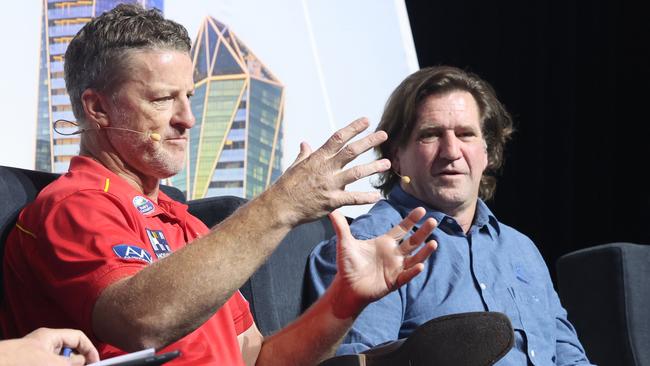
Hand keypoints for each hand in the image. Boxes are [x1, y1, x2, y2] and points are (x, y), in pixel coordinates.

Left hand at [0, 328, 99, 365]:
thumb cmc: (19, 361)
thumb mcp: (54, 362)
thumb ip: (72, 362)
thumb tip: (82, 362)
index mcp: (51, 336)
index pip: (78, 337)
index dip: (89, 349)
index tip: (95, 363)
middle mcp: (43, 344)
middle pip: (68, 352)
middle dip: (76, 362)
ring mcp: (35, 356)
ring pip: (58, 361)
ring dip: (64, 365)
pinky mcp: (30, 363)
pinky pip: (49, 364)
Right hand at [271, 118, 388, 224]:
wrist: (280, 207)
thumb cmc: (286, 186)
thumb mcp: (295, 167)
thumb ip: (304, 155)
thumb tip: (305, 143)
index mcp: (317, 158)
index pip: (338, 138)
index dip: (353, 128)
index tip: (366, 121)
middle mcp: (326, 169)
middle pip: (351, 152)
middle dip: (368, 141)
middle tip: (383, 135)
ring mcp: (330, 185)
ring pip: (356, 173)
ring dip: (373, 168)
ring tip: (387, 163)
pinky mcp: (332, 201)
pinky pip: (353, 199)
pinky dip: (366, 198)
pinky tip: (377, 196)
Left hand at [328, 207, 437, 317]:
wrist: (346, 287)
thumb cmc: (347, 266)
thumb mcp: (345, 244)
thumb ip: (341, 227)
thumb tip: (332, 210)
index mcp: (385, 243)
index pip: (402, 229)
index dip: (411, 219)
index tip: (421, 209)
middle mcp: (393, 254)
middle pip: (413, 241)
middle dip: (423, 231)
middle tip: (433, 221)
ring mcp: (396, 268)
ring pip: (414, 258)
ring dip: (424, 252)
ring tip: (434, 243)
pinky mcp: (394, 282)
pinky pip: (406, 276)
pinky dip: (413, 271)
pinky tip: (420, 265)